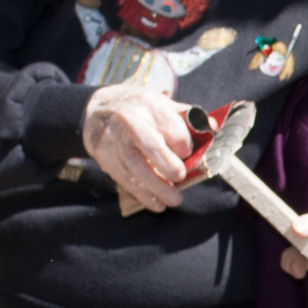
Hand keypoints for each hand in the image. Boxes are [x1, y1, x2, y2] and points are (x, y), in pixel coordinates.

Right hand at [83, 84, 195, 212]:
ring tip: (174, 199)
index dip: (182, 140)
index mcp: (147, 105)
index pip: (168, 123)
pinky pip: (125, 180)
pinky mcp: (106, 160)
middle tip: (181, 177)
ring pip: (136, 167)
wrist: (95, 111)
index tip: (189, 151)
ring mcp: (114, 142)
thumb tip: (212, 127)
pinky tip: (156, 204)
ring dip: (157, 187)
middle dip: (168, 164)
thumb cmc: (136, 109)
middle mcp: (128, 122)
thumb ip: (186, 117)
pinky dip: (142, 195)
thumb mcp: (160, 103)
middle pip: (149, 144)